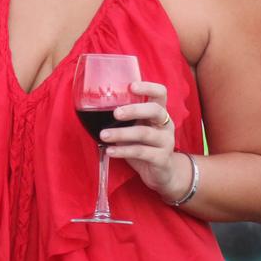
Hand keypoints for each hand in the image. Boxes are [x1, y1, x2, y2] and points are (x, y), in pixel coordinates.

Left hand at [102, 81, 184, 200]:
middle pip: (155, 110)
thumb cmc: (145, 145)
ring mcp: (166, 141)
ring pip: (144, 133)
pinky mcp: (161, 159)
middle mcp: (166, 124)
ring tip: (104, 135)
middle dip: (134, 110)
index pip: (160, 93)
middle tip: (115, 113)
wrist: (162, 174)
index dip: (148, 87)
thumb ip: (125, 119)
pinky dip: (123, 151)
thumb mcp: (137, 128)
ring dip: (121, 133)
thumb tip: (94, 108)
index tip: (131, 86)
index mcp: (159, 113)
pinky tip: (110, 151)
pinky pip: (141, 152)